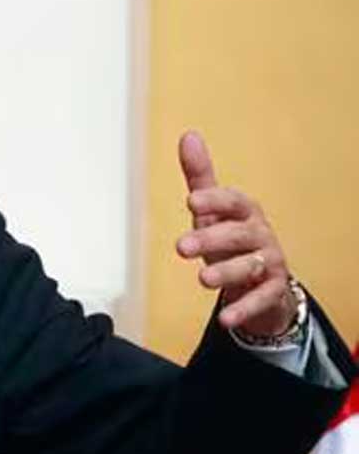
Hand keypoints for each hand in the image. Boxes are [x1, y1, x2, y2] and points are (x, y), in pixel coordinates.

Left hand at [176, 131, 296, 336]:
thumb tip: (188, 135)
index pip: (232, 201)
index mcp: (244, 211)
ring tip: (202, 279)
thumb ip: (199, 176)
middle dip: (211, 240)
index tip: (191, 201)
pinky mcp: (273, 292)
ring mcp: (269, 263)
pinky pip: (260, 300)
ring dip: (226, 273)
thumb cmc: (229, 236)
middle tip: (181, 247)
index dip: (214, 201)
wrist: (262, 278)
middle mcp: (260, 234)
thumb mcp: (212, 207)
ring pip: (250, 266)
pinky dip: (243, 309)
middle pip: (238, 235)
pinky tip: (224, 318)